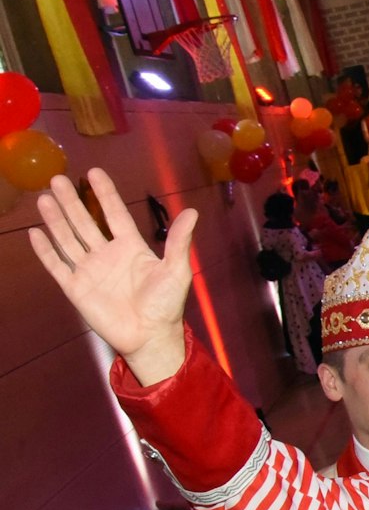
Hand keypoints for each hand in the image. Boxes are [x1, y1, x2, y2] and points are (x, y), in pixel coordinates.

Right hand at [30, 170, 196, 384]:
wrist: (150, 337)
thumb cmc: (166, 305)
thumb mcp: (176, 270)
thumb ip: (179, 241)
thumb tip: (191, 211)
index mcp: (131, 247)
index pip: (114, 214)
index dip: (105, 194)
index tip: (94, 172)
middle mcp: (108, 254)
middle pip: (85, 222)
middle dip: (72, 201)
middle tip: (58, 179)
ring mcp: (90, 270)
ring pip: (68, 239)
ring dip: (56, 220)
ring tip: (44, 198)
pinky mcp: (76, 288)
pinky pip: (57, 265)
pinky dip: (45, 250)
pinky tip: (35, 233)